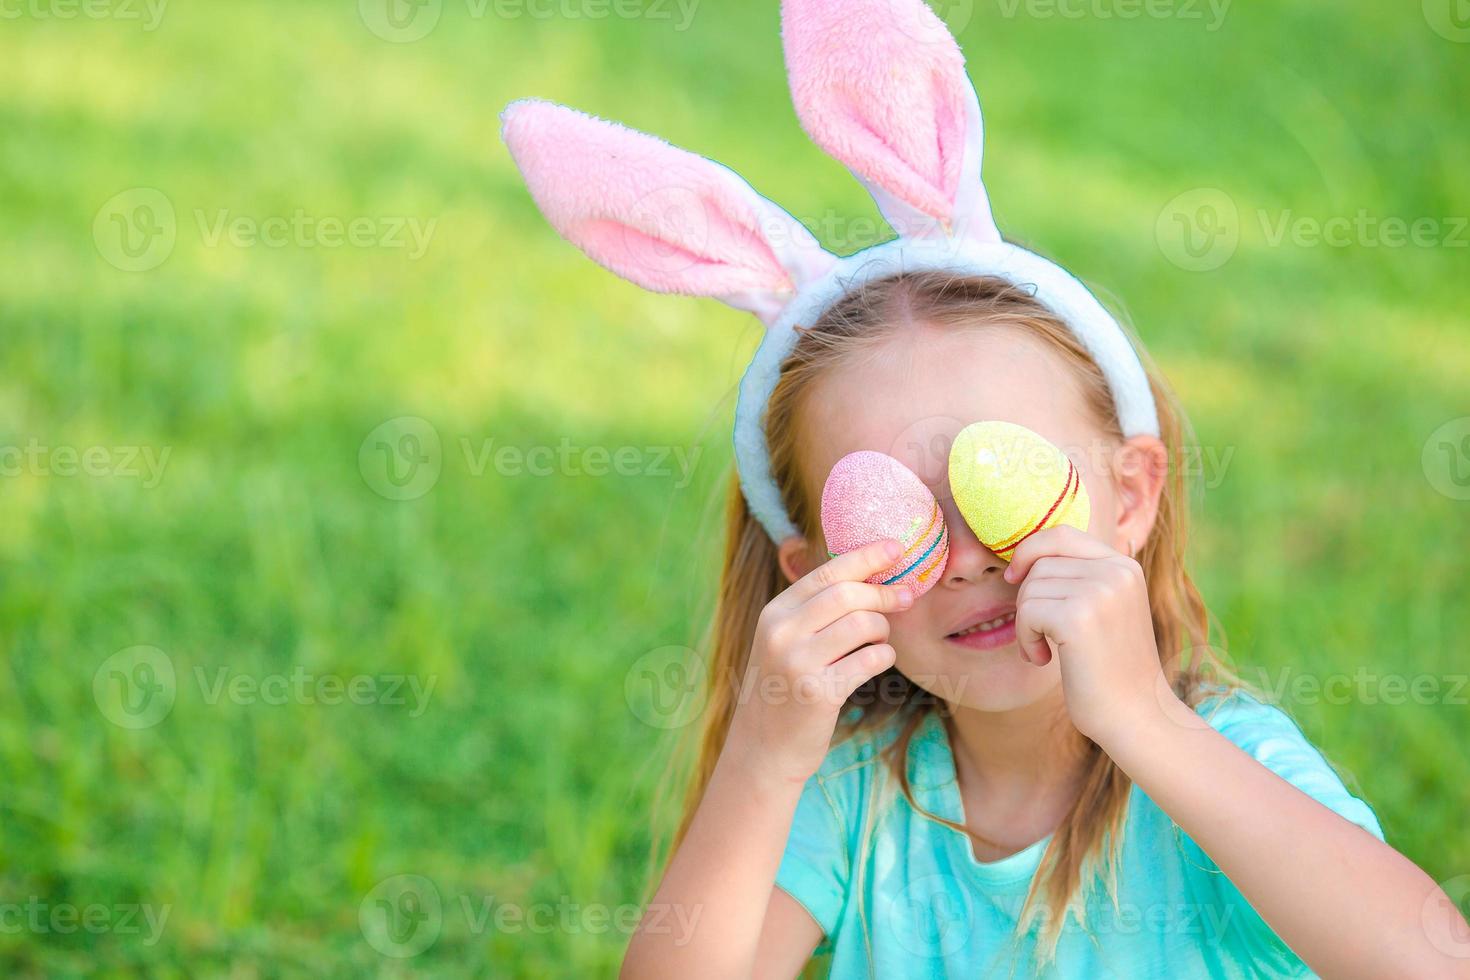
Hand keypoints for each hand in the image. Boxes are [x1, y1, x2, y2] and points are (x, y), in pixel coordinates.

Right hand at [724, 539, 913, 786]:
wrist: (762, 748)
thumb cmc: (785, 689)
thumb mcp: (784, 642)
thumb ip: (814, 610)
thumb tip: (868, 573)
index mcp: (774, 613)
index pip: (826, 573)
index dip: (865, 557)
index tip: (895, 548)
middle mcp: (781, 633)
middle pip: (848, 594)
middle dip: (885, 592)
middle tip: (907, 596)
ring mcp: (797, 662)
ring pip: (864, 625)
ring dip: (884, 631)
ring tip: (878, 641)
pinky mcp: (818, 692)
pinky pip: (871, 660)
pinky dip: (884, 657)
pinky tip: (876, 662)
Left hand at [1003, 526, 1167, 746]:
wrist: (1136, 716)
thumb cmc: (1111, 668)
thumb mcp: (1106, 609)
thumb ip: (1079, 577)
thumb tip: (1025, 554)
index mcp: (1124, 566)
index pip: (1061, 534)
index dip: (1030, 551)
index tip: (1014, 578)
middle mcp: (1117, 572)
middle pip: (1040, 563)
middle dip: (1027, 599)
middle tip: (1041, 636)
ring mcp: (1100, 592)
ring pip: (1029, 589)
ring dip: (1026, 624)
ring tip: (1047, 651)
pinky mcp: (1079, 618)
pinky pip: (1027, 613)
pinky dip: (1026, 639)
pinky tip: (1043, 660)